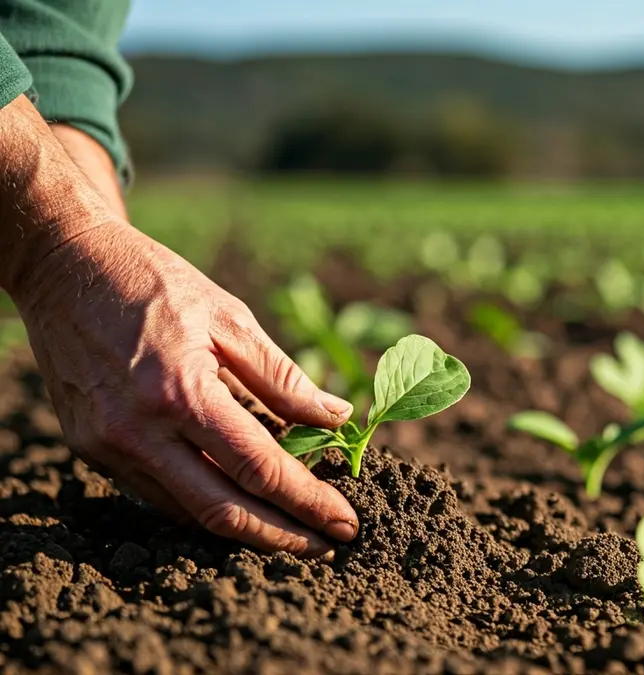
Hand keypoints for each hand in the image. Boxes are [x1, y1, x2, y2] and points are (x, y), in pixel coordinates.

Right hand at [11, 219, 358, 556]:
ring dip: (245, 528)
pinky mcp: (90, 448)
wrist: (65, 266)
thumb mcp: (230, 318)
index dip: (308, 501)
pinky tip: (240, 505)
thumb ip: (283, 378)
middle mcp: (139, 430)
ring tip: (294, 532)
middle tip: (329, 548)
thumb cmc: (155, 283)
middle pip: (223, 509)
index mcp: (182, 393)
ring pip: (187, 511)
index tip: (345, 522)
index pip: (259, 468)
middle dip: (282, 536)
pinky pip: (156, 493)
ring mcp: (108, 445)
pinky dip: (202, 504)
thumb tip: (337, 418)